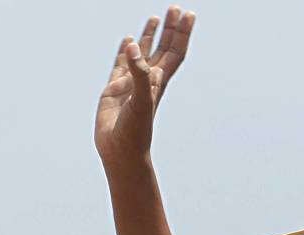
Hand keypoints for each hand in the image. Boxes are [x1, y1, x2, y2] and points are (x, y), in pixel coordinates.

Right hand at [95, 7, 195, 163]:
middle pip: (163, 49)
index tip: (189, 14)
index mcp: (159, 82)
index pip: (175, 52)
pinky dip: (125, 50)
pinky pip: (121, 63)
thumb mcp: (141, 100)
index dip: (182, 33)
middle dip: (170, 29)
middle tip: (176, 8)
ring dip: (150, 36)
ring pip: (143, 54)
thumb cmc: (135, 131)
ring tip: (156, 17)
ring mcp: (131, 84)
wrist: (121, 151)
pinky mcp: (114, 89)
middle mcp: (148, 80)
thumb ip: (139, 72)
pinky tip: (127, 40)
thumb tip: (133, 43)